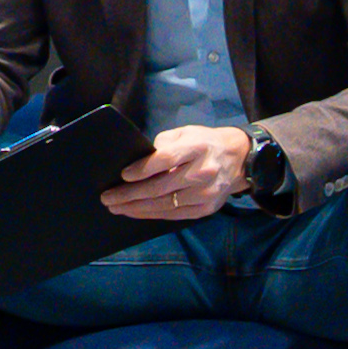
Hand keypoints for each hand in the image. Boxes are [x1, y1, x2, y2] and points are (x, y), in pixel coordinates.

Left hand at [102, 125, 251, 219]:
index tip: (123, 175)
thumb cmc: (204, 143)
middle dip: (130, 194)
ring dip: (136, 208)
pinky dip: (151, 214)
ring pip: (165, 205)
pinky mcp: (206, 208)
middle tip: (107, 197)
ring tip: (116, 207)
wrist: (239, 158)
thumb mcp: (185, 133)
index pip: (165, 160)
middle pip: (160, 187)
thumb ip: (163, 145)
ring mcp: (206, 193)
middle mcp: (203, 172)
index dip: (142, 169)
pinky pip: (174, 215)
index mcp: (197, 148)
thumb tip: (137, 163)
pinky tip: (135, 212)